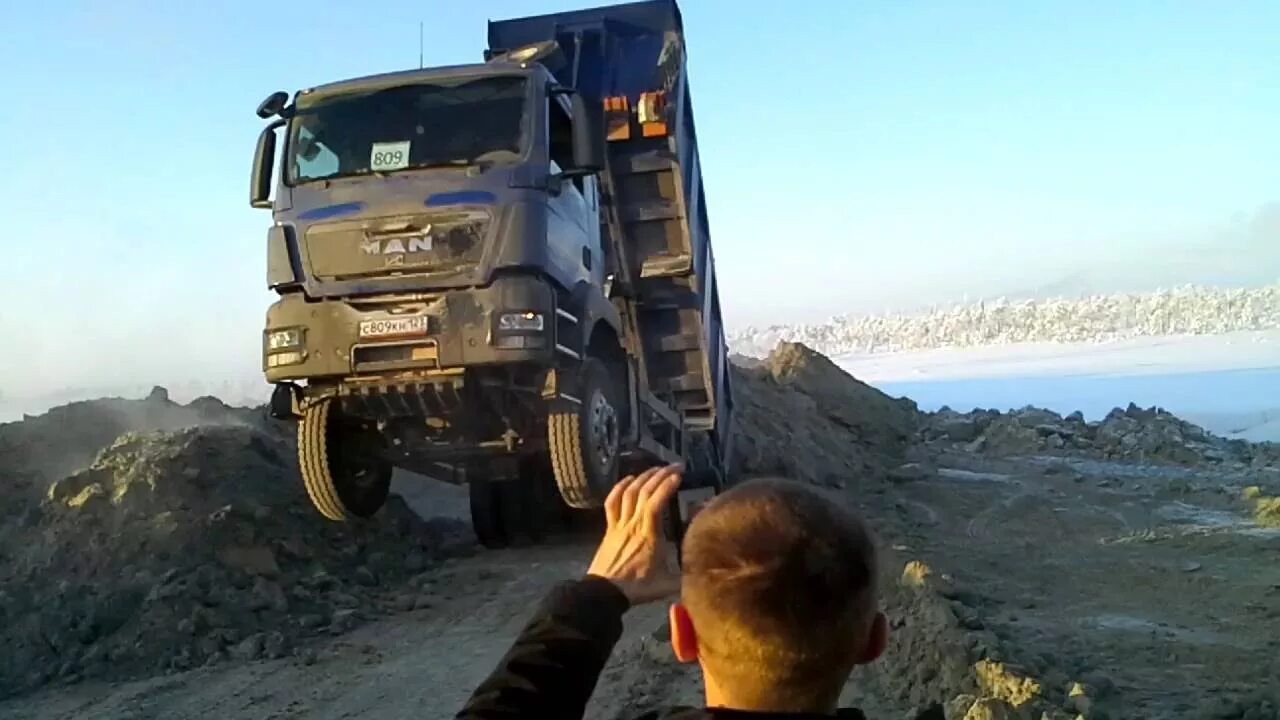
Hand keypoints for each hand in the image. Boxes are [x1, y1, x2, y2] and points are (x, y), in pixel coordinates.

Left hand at [586, 464, 683, 604]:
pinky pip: (612, 502)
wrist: (604, 593)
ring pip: (629, 494)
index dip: (667, 486)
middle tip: (674, 466)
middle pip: (644, 493)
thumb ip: (685, 576)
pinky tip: (628, 479)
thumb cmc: (636, 588)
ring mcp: (619, 524)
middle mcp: (634, 525)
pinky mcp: (609, 528)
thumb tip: (705, 571)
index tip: (679, 475)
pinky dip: (620, 487)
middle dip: (660, 475)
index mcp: (649, 535)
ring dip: (643, 477)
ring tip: (656, 469)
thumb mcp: (666, 584)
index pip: (656, 503)